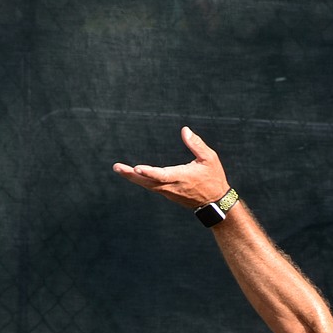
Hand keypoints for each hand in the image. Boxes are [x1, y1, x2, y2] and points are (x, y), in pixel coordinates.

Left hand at [112, 126, 229, 208]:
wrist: (216, 203)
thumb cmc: (214, 178)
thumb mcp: (210, 159)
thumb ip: (196, 145)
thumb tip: (184, 130)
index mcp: (182, 177)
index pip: (162, 175)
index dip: (149, 172)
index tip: (136, 167)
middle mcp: (172, 186)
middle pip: (148, 182)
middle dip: (131, 175)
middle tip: (117, 167)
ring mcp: (169, 192)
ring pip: (148, 185)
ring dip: (133, 177)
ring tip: (119, 168)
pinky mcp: (169, 194)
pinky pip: (152, 186)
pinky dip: (141, 180)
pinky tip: (132, 174)